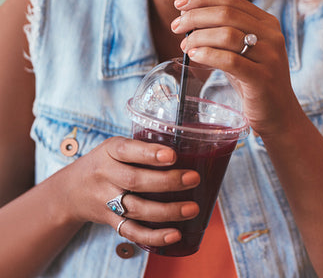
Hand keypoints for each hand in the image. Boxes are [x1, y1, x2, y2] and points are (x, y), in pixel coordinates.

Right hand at [57, 137, 199, 246]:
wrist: (70, 190)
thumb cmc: (104, 162)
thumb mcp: (115, 146)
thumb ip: (141, 148)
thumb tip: (186, 149)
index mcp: (109, 151)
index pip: (127, 150)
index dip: (149, 154)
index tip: (172, 155)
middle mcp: (105, 175)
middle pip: (135, 181)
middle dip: (167, 181)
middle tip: (193, 178)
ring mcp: (106, 201)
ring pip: (137, 209)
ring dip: (167, 211)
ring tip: (191, 208)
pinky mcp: (110, 221)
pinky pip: (131, 231)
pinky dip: (153, 236)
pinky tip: (174, 234)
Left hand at [172, 0, 299, 136]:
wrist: (279, 114)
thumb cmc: (253, 79)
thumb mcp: (241, 50)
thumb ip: (222, 32)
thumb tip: (187, 16)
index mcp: (267, 23)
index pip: (231, 0)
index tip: (179, 3)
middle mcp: (271, 35)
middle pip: (226, 13)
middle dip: (195, 16)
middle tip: (176, 26)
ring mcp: (269, 56)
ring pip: (227, 34)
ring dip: (198, 37)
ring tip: (185, 46)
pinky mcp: (262, 78)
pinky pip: (229, 60)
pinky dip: (207, 55)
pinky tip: (194, 56)